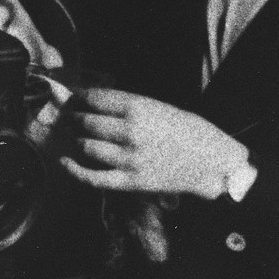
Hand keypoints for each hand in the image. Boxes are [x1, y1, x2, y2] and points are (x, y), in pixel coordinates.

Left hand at [58, 87, 249, 199]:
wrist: (214, 162)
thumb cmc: (189, 131)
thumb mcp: (160, 107)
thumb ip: (129, 105)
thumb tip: (94, 101)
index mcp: (139, 107)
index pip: (94, 98)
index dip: (79, 97)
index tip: (75, 97)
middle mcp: (130, 131)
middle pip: (86, 121)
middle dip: (75, 118)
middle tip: (71, 117)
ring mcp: (129, 158)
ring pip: (86, 146)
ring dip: (76, 140)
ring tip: (76, 136)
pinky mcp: (130, 181)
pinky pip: (93, 177)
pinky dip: (74, 169)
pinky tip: (64, 161)